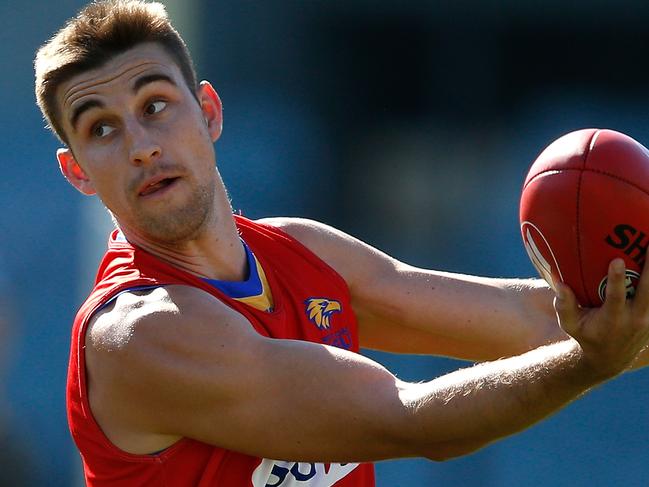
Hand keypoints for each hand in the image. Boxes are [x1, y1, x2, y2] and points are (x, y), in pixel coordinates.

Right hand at [553, 258, 648, 379]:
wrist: (610, 358)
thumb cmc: (585, 334)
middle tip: (647, 245)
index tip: (617, 259)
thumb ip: (563, 305)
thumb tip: (560, 283)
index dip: (617, 278)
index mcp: (612, 319)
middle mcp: (635, 319)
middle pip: (647, 290)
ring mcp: (648, 319)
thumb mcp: (569, 324)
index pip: (616, 297)